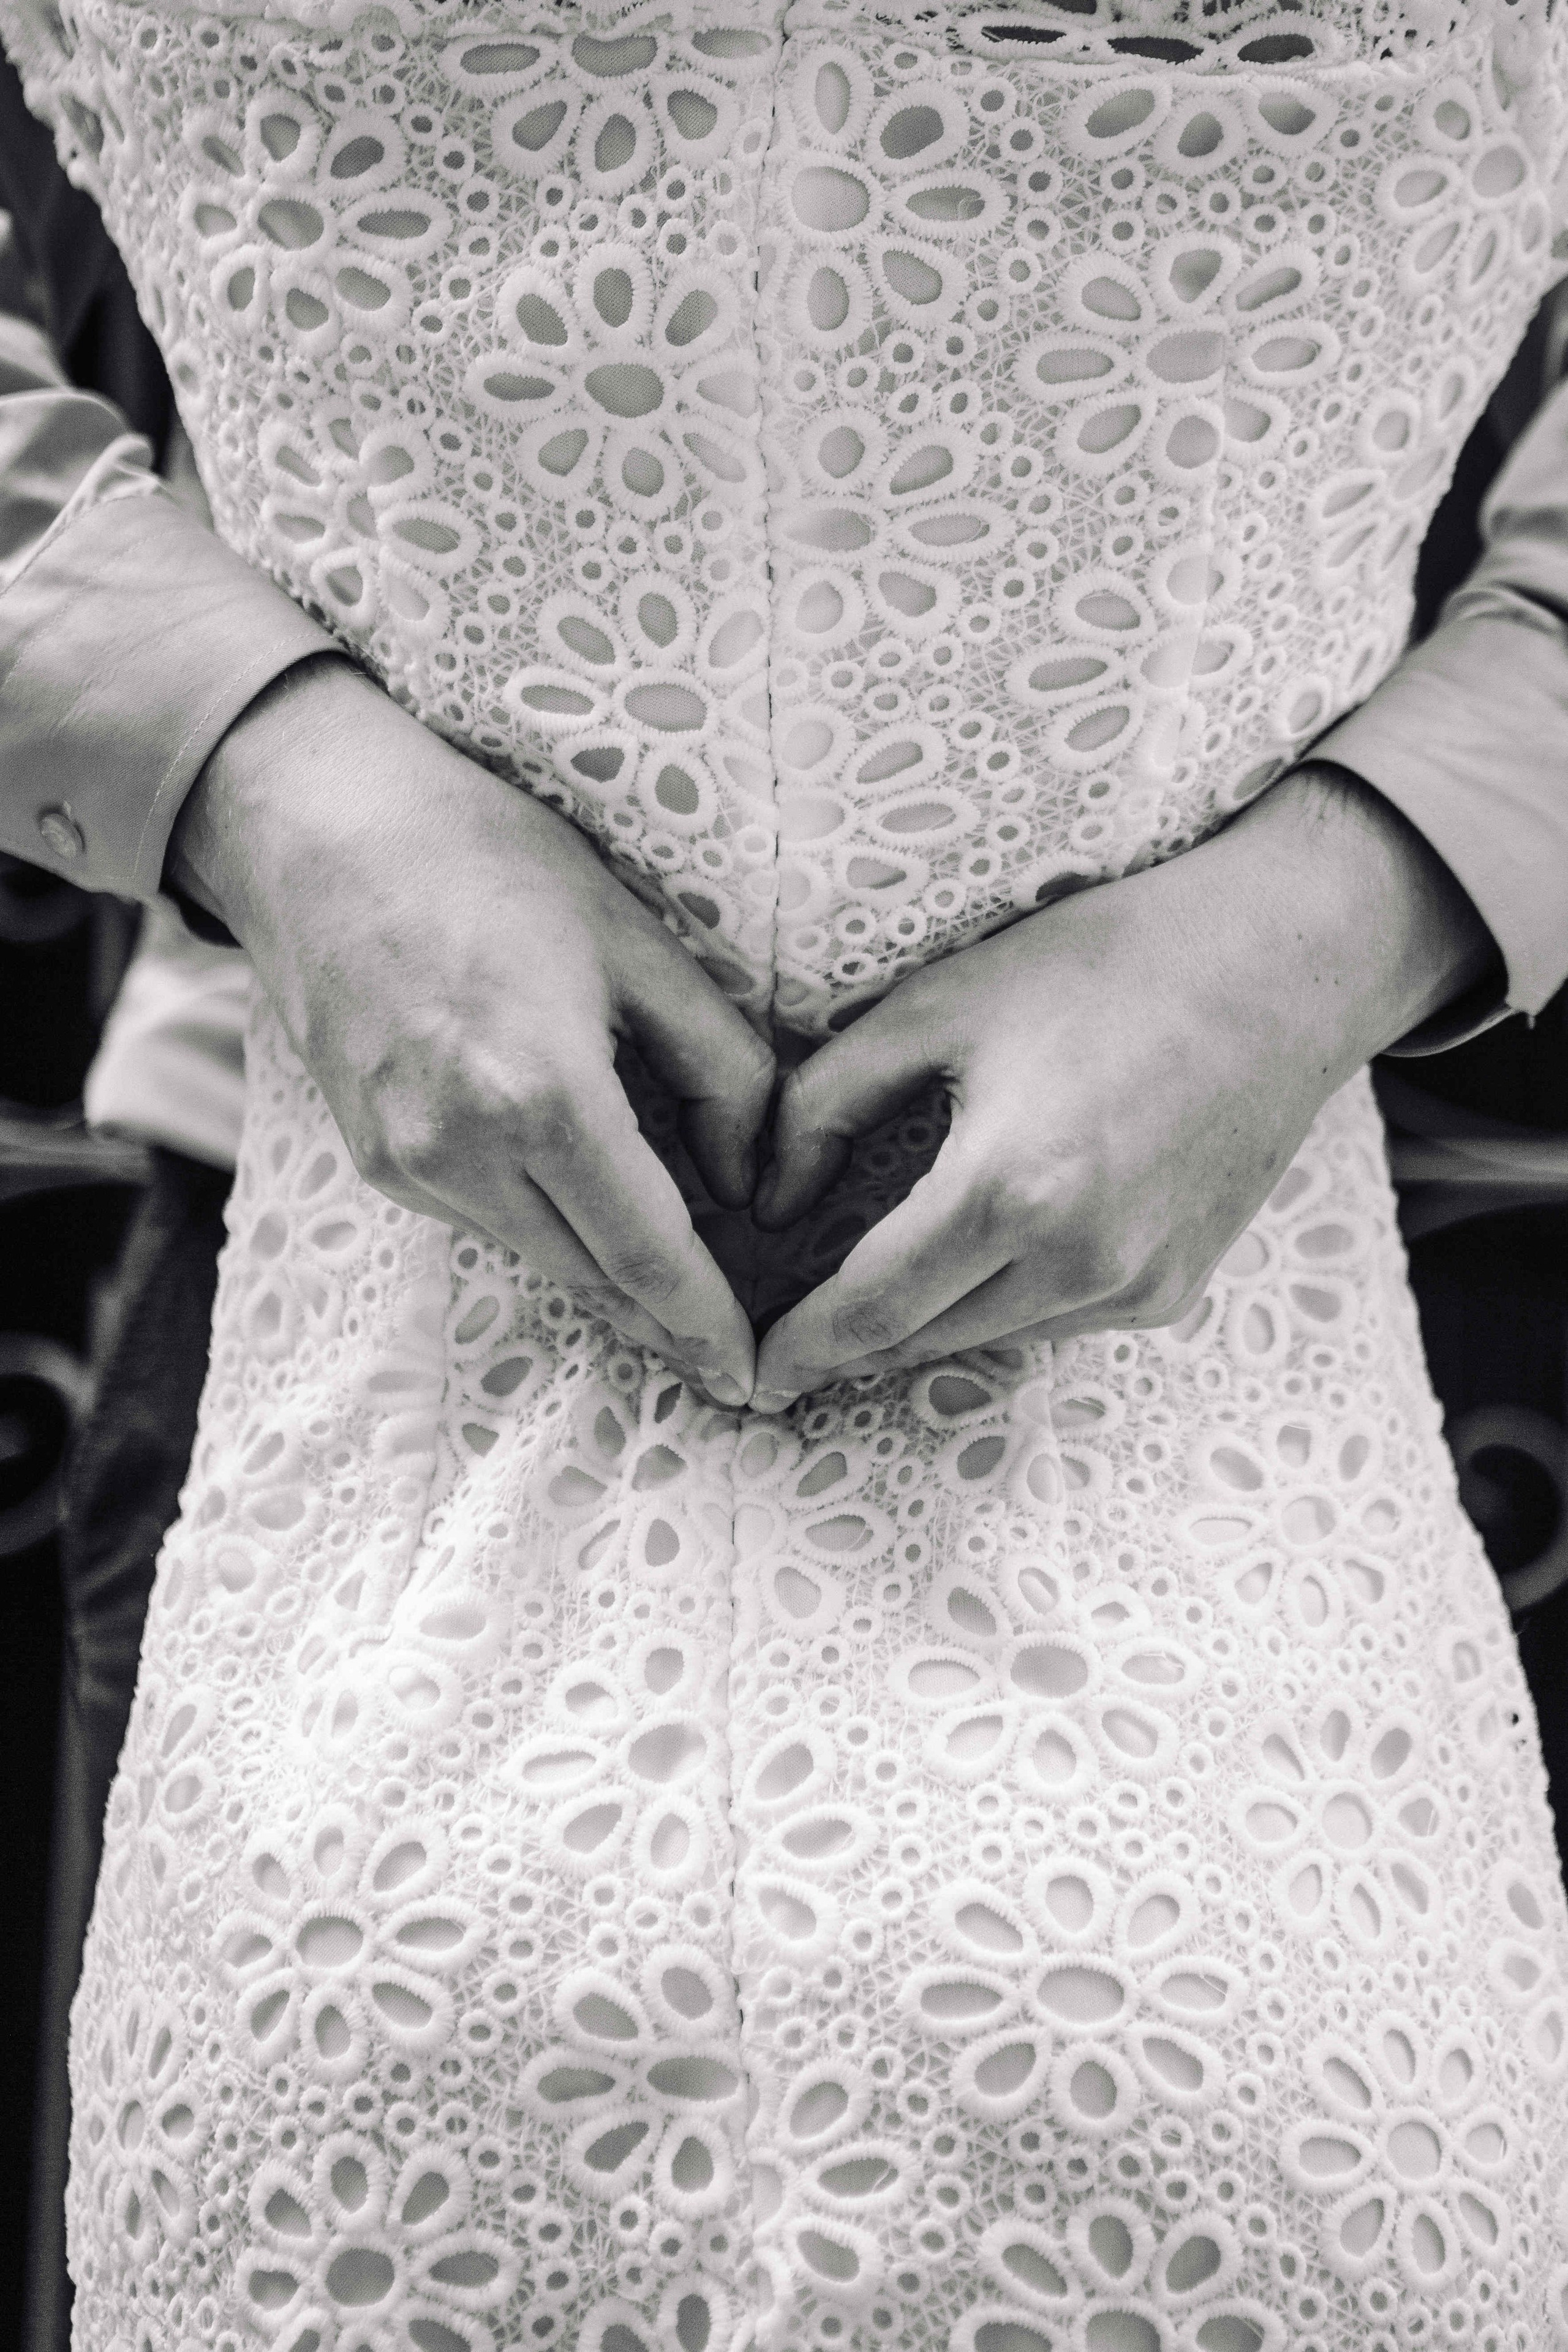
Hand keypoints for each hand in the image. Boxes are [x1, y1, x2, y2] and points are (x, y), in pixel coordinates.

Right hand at [168, 656, 773, 1402]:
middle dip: (668, 1319)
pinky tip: (585, 1207)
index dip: (706, 1324)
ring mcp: (405, 1165)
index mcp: (541, 1097)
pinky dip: (545, 1227)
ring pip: (538, 1255)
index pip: (647, 1253)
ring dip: (606, 1272)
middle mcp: (461, 1152)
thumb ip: (720, 1067)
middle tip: (732, 1354)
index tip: (752, 1374)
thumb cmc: (488, 860)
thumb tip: (748, 1181)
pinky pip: (485, 1219)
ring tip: (677, 1284)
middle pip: (593, 1277)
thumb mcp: (639, 942)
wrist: (316, 829)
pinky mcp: (374, 1162)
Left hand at [749, 766, 1495, 1408]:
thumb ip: (825, 1104)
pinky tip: (985, 1247)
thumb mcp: (937, 1004)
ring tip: (873, 1281)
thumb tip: (768, 1200)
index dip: (799, 1348)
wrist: (1283, 966)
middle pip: (921, 1339)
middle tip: (787, 1326)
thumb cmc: (1104, 964)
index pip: (870, 1311)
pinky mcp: (1174, 1293)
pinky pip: (1054, 1322)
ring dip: (926, 1317)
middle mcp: (1080, 1262)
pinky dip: (1002, 1299)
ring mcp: (1136, 1289)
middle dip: (849, 1339)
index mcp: (1009, 1191)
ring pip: (986, 1337)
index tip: (748, 1369)